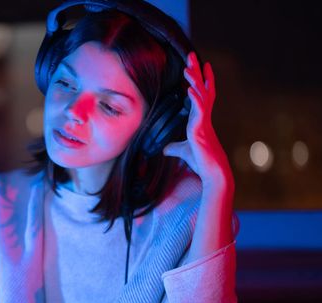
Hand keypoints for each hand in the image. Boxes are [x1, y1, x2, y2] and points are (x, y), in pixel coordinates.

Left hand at [163, 52, 233, 190]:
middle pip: (201, 89)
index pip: (202, 95)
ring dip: (195, 80)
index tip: (202, 65)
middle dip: (197, 72)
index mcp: (200, 120)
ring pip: (201, 96)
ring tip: (189, 66)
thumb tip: (165, 148)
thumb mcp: (183, 152)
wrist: (212, 173)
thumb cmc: (201, 161)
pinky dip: (195, 99)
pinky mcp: (201, 129)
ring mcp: (204, 122)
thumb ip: (174, 148)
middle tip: (192, 55)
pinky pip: (199, 110)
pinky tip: (190, 89)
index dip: (202, 80)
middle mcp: (203, 118)